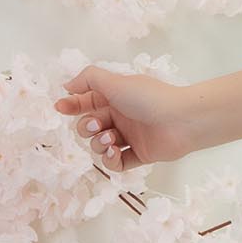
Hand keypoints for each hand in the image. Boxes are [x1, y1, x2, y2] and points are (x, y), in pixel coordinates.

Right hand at [54, 65, 198, 173]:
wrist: (181, 121)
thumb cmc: (148, 98)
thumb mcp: (114, 81)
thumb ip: (88, 79)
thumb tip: (67, 86)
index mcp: (115, 97)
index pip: (86, 102)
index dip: (71, 105)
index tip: (60, 107)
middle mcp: (121, 116)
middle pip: (89, 126)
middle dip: (87, 127)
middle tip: (98, 125)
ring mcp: (130, 136)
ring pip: (100, 145)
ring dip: (99, 143)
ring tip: (111, 139)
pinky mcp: (140, 155)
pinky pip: (116, 163)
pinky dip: (110, 161)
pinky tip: (113, 153)